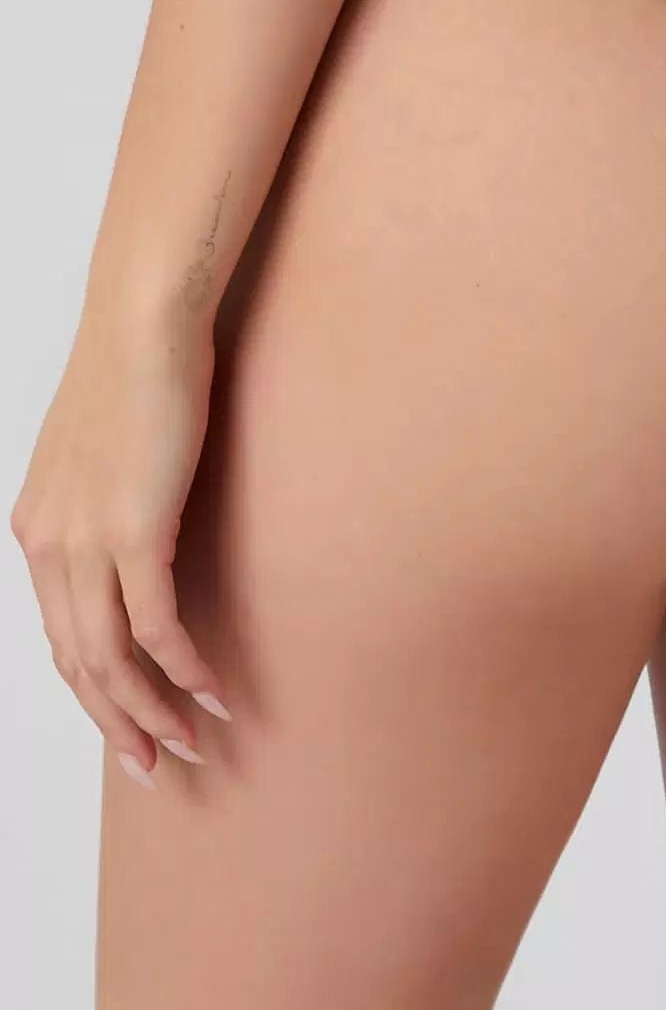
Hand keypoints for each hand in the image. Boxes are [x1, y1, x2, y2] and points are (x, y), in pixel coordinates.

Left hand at [9, 304, 231, 788]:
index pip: (61, 635)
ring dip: (151, 711)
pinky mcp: (133, 532)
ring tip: (193, 742)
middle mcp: (48, 544)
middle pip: (78, 664)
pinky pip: (154, 626)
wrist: (145, 319)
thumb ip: (110, 497)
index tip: (130, 726)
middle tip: (160, 765)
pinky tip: (211, 689)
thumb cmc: (139, 366)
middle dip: (119, 724)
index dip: (95, 692)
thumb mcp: (108, 446)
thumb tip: (142, 529)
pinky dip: (182, 668)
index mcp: (37, 528)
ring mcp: (85, 542)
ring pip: (110, 660)